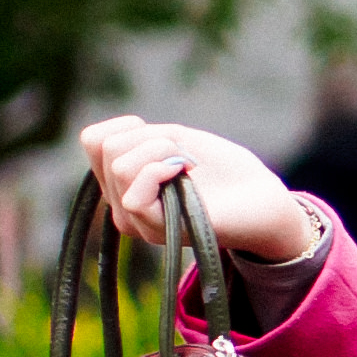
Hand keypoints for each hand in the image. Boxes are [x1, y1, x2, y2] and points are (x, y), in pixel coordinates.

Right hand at [78, 116, 307, 265]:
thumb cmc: (227, 170)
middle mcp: (123, 205)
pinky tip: (185, 172)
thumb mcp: (176, 140)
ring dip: (162, 150)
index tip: (165, 136)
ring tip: (188, 165)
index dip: (127, 125)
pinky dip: (161, 169)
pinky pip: (133, 196)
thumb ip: (135, 140)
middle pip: (106, 148)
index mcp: (124, 182)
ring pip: (119, 167)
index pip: (92, 140)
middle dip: (152, 136)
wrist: (264, 201)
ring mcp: (137, 221)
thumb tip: (100, 141)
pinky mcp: (157, 231)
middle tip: (185, 154)